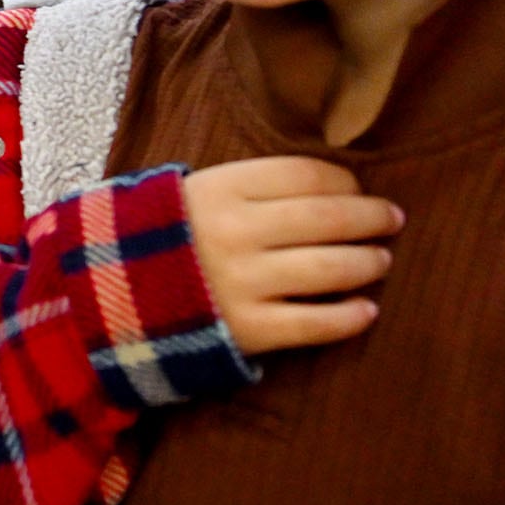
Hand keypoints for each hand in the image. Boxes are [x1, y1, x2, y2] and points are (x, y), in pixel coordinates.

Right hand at [182, 156, 400, 355]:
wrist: (111, 299)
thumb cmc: (165, 240)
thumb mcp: (194, 195)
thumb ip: (251, 186)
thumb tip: (332, 187)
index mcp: (221, 189)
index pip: (305, 175)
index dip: (345, 181)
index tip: (359, 188)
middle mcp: (235, 232)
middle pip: (327, 217)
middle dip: (371, 217)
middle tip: (392, 219)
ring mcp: (242, 282)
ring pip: (330, 269)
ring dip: (367, 262)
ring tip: (382, 260)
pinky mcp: (247, 328)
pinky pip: (315, 324)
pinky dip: (349, 318)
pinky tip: (366, 311)